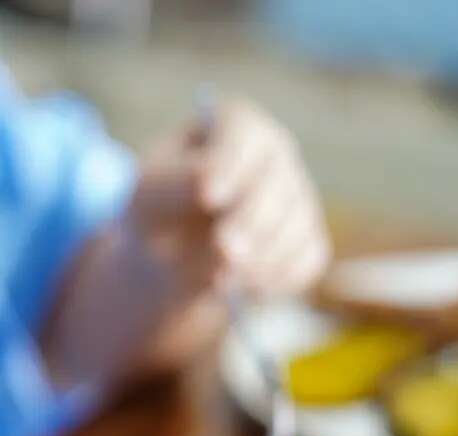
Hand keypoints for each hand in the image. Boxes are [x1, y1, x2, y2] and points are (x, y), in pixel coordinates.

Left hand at [122, 97, 329, 300]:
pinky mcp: (307, 240)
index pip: (243, 132)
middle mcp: (274, 154)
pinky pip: (304, 262)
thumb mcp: (150, 193)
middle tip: (226, 250)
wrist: (170, 259)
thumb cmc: (158, 213)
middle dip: (252, 220)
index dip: (231, 162)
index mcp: (231, 126)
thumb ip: (177, 185)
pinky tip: (240, 286)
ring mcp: (297, 196)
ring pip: (295, 227)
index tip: (208, 194)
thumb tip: (209, 188)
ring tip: (219, 278)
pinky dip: (273, 280)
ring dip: (259, 258)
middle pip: (278, 181)